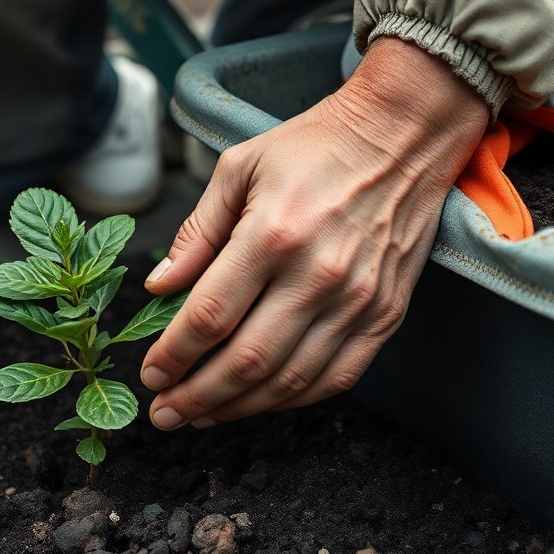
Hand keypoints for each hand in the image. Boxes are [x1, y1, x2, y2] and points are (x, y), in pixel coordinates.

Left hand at [141, 37, 487, 427]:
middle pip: (246, 361)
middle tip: (164, 413)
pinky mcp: (386, 315)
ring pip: (290, 380)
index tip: (150, 373)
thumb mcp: (239, 169)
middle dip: (196, 397)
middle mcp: (318, 275)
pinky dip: (293, 400)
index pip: (210, 316)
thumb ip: (197, 231)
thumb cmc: (313, 147)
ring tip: (201, 417)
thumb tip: (159, 287)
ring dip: (239, 409)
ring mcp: (358, 301)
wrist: (403, 136)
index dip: (174, 355)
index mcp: (273, 234)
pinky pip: (337, 377)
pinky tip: (259, 403)